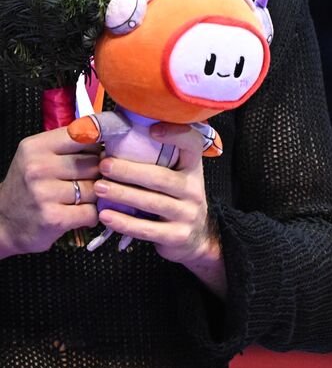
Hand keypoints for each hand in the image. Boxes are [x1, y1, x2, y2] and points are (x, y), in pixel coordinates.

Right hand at [0, 128, 101, 258]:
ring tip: (79, 200)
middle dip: (96, 174)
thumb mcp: (38, 157)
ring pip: (96, 189)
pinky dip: (90, 215)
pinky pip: (92, 212)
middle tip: (83, 182)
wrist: (3, 223)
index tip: (101, 151)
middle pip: (94, 164)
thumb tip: (109, 141)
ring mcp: (45, 193)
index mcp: (36, 147)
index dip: (98, 145)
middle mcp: (38, 167)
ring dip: (94, 197)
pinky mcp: (54, 218)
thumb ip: (69, 146)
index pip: (83, 135)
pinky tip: (78, 215)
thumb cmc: (27, 187)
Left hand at [93, 122, 225, 293]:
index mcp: (192, 169)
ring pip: (153, 203)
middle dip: (130, 171)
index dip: (176, 135)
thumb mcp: (175, 177)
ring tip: (99, 188)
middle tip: (104, 165)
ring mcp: (188, 214)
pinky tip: (105, 216)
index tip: (152, 130)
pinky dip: (124, 222)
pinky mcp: (177, 236)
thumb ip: (156, 160)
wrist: (195, 237)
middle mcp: (194, 190)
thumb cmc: (174, 200)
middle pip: (162, 178)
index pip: (193, 144)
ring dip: (123, 194)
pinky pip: (147, 229)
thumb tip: (114, 137)